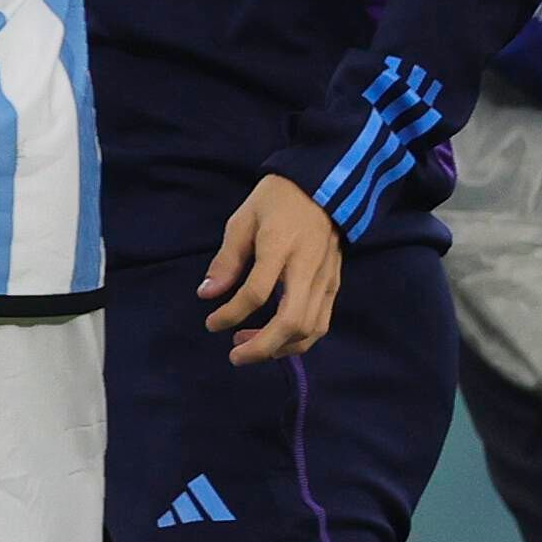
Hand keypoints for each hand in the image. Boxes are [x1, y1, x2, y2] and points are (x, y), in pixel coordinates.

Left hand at [200, 174, 344, 365]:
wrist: (322, 186)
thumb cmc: (276, 200)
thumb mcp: (242, 220)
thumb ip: (227, 260)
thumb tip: (207, 294)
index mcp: (280, 246)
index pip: (257, 293)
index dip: (231, 314)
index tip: (211, 323)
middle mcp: (308, 268)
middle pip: (291, 321)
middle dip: (261, 346)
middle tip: (234, 354)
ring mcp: (326, 279)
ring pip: (310, 329)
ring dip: (279, 347)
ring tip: (249, 346)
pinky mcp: (334, 285)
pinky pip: (321, 323)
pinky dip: (298, 340)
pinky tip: (275, 341)